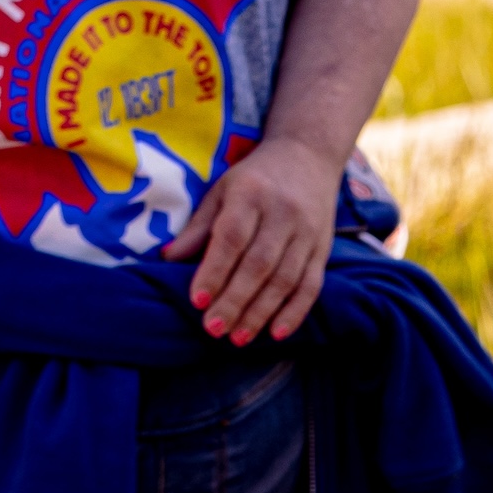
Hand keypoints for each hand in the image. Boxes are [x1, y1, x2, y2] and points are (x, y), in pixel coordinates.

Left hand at [168, 137, 336, 345]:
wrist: (308, 155)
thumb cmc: (255, 178)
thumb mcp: (222, 191)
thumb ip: (199, 226)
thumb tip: (168, 259)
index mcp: (251, 194)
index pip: (232, 237)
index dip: (215, 270)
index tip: (197, 300)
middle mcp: (282, 213)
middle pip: (259, 264)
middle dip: (235, 300)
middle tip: (213, 328)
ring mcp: (307, 232)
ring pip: (285, 279)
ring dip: (261, 313)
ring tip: (238, 338)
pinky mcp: (323, 248)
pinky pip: (311, 285)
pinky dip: (295, 312)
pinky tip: (277, 333)